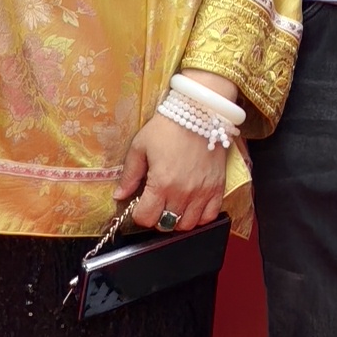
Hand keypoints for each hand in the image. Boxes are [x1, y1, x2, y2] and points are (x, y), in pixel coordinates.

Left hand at [116, 108, 229, 232]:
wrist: (199, 112)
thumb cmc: (167, 128)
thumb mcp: (140, 147)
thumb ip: (130, 175)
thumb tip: (119, 196)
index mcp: (161, 184)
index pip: (146, 218)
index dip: (139, 214)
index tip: (140, 205)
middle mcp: (183, 193)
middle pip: (166, 224)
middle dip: (157, 217)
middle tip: (156, 203)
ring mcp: (202, 192)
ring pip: (188, 225)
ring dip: (177, 219)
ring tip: (173, 206)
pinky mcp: (218, 188)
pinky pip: (210, 216)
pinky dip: (200, 217)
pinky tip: (192, 206)